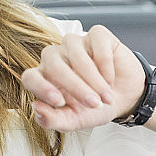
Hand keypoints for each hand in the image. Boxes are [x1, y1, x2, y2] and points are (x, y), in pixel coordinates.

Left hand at [21, 25, 145, 131]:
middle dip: (76, 87)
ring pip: (76, 55)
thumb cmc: (95, 107)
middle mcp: (56, 57)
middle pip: (54, 65)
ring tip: (106, 97)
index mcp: (45, 78)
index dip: (41, 88)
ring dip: (94, 79)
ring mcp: (75, 44)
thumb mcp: (75, 121)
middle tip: (94, 104)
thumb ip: (53, 120)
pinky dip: (105, 63)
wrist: (125, 97)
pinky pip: (96, 43)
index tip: (59, 102)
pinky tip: (110, 78)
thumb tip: (36, 109)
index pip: (30, 77)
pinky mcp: (96, 35)